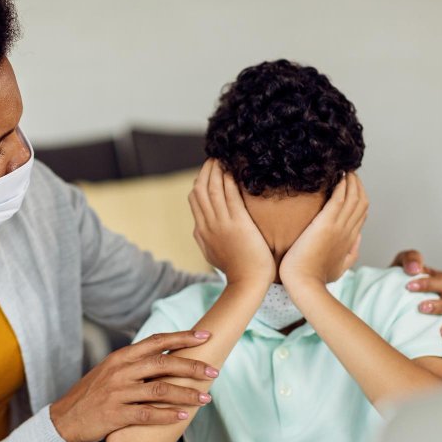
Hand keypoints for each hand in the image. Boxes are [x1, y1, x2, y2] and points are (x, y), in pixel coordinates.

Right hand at [49, 330, 217, 441]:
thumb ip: (136, 363)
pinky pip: (147, 414)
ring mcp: (118, 393)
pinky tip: (183, 417)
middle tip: (213, 371)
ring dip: (186, 394)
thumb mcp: (111, 370)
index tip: (205, 336)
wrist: (65, 418)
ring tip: (205, 398)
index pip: (157, 341)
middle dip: (192, 367)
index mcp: (122, 357)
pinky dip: (168, 415)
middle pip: (163, 364)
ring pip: (160, 390)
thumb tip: (167, 356)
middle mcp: (121, 371)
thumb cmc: (93, 394)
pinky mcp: (116, 414)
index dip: (182, 337)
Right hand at [189, 159, 274, 285]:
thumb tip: (199, 229)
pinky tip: (232, 170)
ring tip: (221, 158)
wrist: (247, 283)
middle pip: (200, 190)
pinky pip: (230, 196)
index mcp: (201, 232)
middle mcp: (208, 225)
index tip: (207, 171)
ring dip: (216, 171)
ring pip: (213, 189)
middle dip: (205, 171)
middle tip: (213, 158)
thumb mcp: (212, 254)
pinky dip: (229, 180)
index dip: (199, 182)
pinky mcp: (237, 223)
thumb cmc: (236, 271)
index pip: (195, 200)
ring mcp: (222, 223)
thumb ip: (205, 239)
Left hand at [280, 172, 367, 290]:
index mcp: (350, 240)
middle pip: (361, 201)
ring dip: (351, 180)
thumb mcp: (340, 267)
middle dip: (357, 185)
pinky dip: (342, 184)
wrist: (304, 284)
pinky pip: (340, 198)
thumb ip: (351, 253)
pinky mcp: (326, 224)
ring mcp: (339, 227)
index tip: (352, 187)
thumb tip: (358, 239)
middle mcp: (348, 231)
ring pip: (354, 197)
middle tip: (349, 172)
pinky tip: (339, 174)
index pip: (361, 213)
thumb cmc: (316, 278)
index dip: (359, 197)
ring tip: (345, 168)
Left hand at [391, 250, 441, 338]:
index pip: (438, 275)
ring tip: (423, 310)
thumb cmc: (395, 285)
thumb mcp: (399, 266)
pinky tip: (440, 331)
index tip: (408, 285)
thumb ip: (408, 259)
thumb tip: (415, 268)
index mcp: (435, 278)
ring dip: (441, 307)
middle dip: (432, 289)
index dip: (427, 280)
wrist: (386, 305)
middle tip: (413, 294)